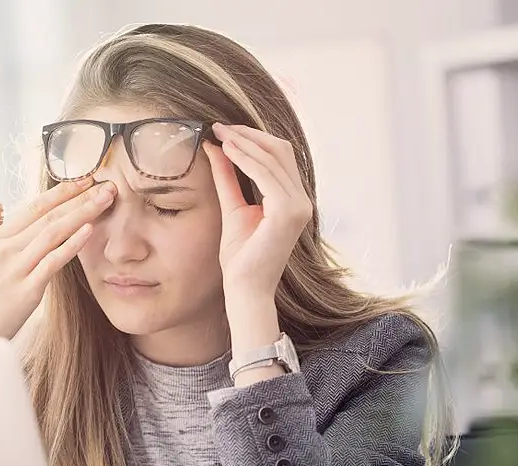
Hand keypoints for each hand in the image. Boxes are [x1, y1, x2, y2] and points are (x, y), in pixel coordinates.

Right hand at [0, 178, 115, 341]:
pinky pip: (53, 262)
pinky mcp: (27, 291)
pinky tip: (89, 229)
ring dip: (82, 213)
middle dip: (78, 197)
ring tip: (105, 199)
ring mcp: (16, 269)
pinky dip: (72, 244)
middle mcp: (5, 249)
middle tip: (105, 183)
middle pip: (48, 216)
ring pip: (54, 232)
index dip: (60, 192)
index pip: (33, 208)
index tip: (82, 180)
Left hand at [204, 123, 312, 299]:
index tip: (224, 129)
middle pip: (280, 150)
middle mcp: (302, 201)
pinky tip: (227, 150)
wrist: (245, 289)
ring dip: (245, 142)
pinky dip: (246, 159)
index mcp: (293, 200)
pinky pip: (267, 175)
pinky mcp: (288, 213)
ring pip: (274, 158)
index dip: (253, 138)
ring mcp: (299, 206)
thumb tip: (215, 147)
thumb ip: (227, 178)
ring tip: (220, 134)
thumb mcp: (232, 208)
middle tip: (220, 126)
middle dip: (249, 134)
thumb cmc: (241, 258)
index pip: (279, 156)